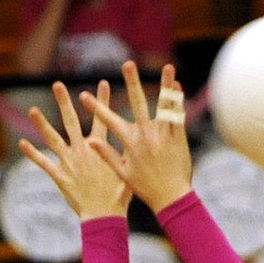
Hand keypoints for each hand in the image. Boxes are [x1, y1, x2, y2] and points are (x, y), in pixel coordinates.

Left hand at [18, 78, 130, 220]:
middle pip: (71, 121)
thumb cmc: (118, 195)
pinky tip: (21, 143)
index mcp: (99, 148)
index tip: (102, 83)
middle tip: (57, 84)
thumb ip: (124, 150)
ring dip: (42, 124)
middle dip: (64, 102)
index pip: (101, 118)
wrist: (104, 215)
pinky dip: (32, 153)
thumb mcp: (126, 169)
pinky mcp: (60, 176)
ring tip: (32, 109)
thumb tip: (134, 134)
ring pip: (53, 139)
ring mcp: (70, 163)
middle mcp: (82, 151)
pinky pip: (43, 163)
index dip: (102, 101)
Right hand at [81, 61, 193, 213]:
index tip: (84, 95)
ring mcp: (164, 136)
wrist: (170, 198)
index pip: (110, 121)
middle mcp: (147, 137)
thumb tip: (90, 141)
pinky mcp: (178, 138)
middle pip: (138, 105)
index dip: (96, 108)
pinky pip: (178, 115)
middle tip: (128, 64)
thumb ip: (107, 155)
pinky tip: (177, 85)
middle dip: (132, 83)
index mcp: (131, 145)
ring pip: (164, 106)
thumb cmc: (144, 187)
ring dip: (165, 85)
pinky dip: (177, 100)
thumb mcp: (122, 173)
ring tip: (167, 66)